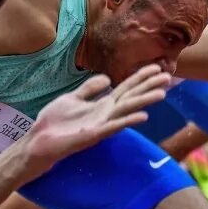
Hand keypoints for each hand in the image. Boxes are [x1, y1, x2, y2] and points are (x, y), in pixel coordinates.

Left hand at [24, 65, 170, 170]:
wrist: (39, 141)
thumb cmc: (55, 122)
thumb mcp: (73, 98)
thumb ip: (90, 88)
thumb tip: (108, 78)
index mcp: (102, 104)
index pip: (126, 88)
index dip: (141, 77)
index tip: (157, 67)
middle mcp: (106, 114)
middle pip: (132, 97)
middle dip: (149, 86)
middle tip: (168, 77)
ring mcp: (102, 125)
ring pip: (127, 109)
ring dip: (144, 101)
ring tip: (161, 93)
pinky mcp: (93, 135)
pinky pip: (114, 126)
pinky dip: (128, 120)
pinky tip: (143, 116)